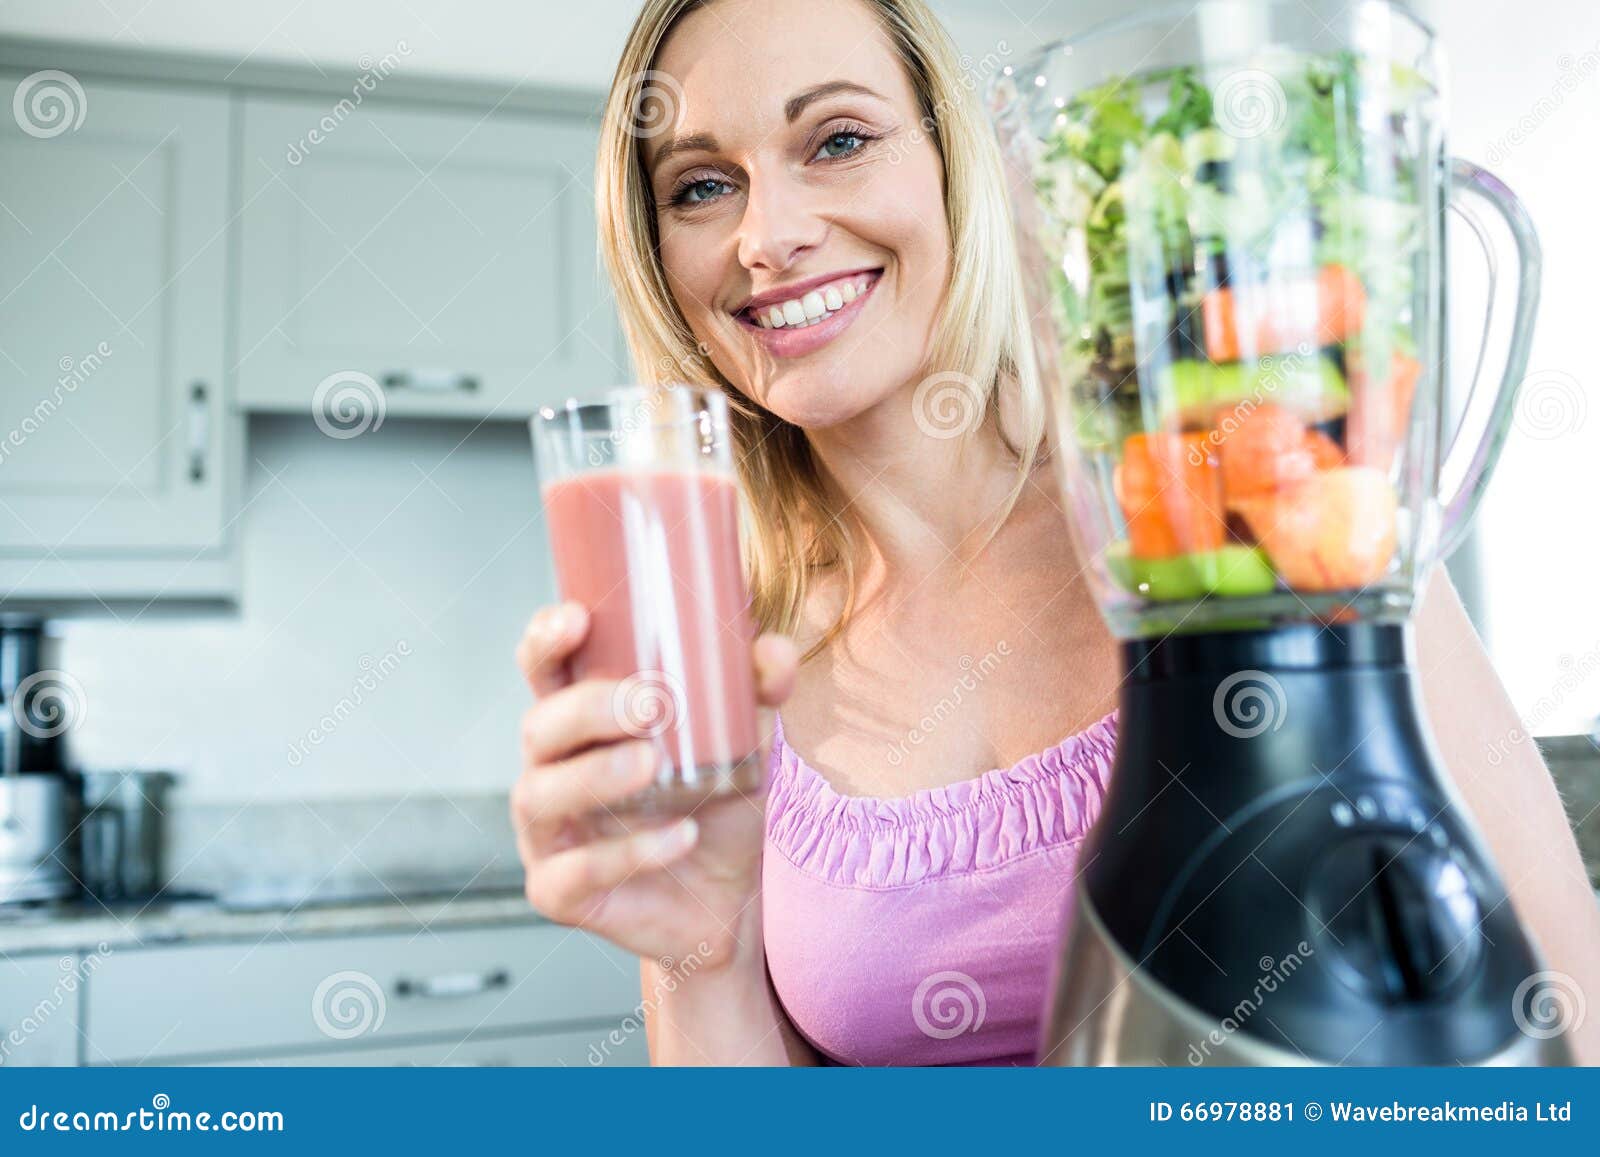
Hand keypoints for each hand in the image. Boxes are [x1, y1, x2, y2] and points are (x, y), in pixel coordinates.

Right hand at [510, 601, 797, 967]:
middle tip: (650, 703)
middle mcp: (552, 770)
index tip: (578, 618)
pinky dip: (630, 851)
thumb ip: (756, 692)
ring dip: (596, 776)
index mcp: (582, 722)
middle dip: (587, 709)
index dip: (546, 639)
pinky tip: (681, 836)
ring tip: (651, 766)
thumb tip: (774, 651)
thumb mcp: (744, 744)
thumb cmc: (716, 806)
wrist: (728, 901)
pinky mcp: (558, 892)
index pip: (544, 668)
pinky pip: (576, 871)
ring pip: (540, 795)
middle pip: (539, 726)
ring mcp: (548, 833)